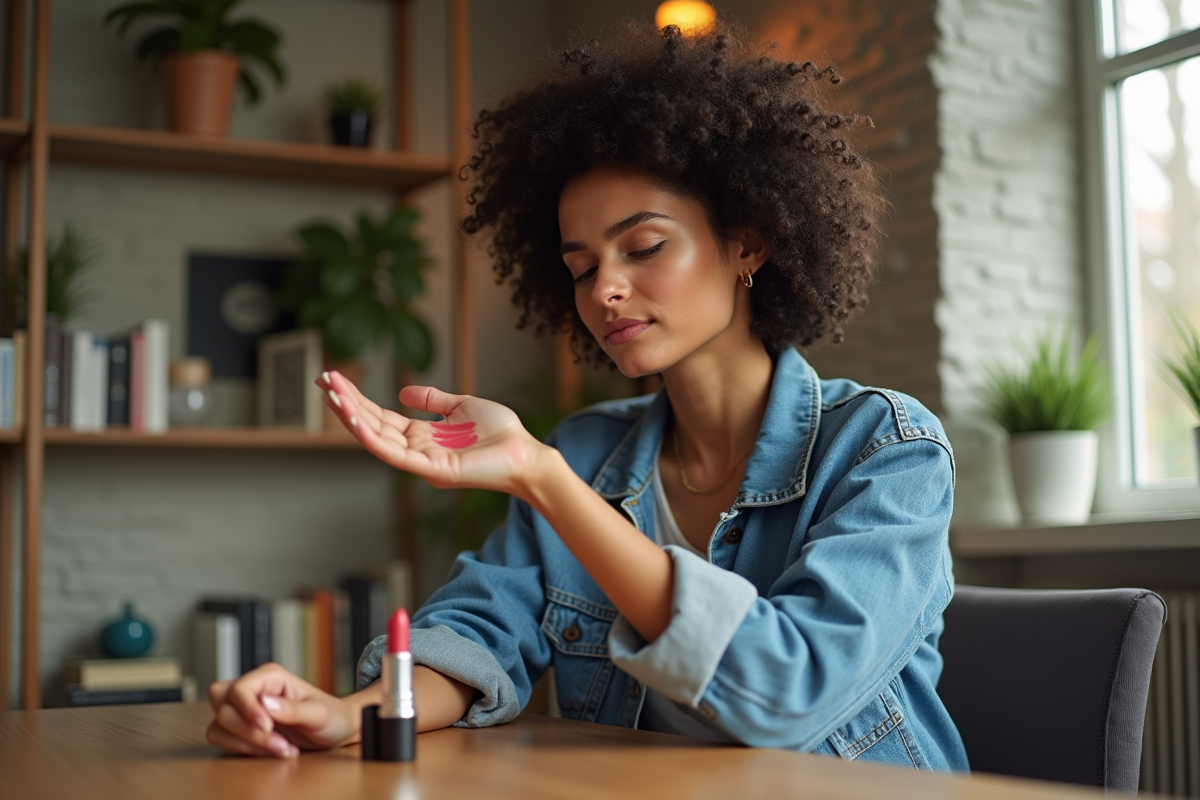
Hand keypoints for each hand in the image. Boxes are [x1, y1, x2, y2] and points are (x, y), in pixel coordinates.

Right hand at [205, 663, 362, 757]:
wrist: (335, 731)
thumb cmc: (331, 716)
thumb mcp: (319, 713)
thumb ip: (293, 708)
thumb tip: (265, 702)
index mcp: (270, 676)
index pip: (239, 688)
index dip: (247, 709)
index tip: (267, 726)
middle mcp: (253, 689)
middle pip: (223, 706)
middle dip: (248, 731)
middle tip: (279, 742)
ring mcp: (244, 708)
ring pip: (219, 724)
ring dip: (246, 743)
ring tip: (280, 748)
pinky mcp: (240, 727)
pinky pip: (222, 738)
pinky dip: (242, 749)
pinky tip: (268, 751)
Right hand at [317, 371, 549, 498]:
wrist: (525, 452)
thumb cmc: (500, 433)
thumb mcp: (462, 406)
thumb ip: (433, 400)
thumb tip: (403, 392)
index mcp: (422, 435)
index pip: (380, 416)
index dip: (357, 399)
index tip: (335, 380)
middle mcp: (416, 449)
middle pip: (372, 425)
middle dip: (345, 404)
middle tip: (322, 380)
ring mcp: (420, 461)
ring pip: (375, 439)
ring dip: (350, 417)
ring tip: (331, 394)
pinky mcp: (429, 469)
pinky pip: (392, 453)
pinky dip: (370, 436)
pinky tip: (353, 418)